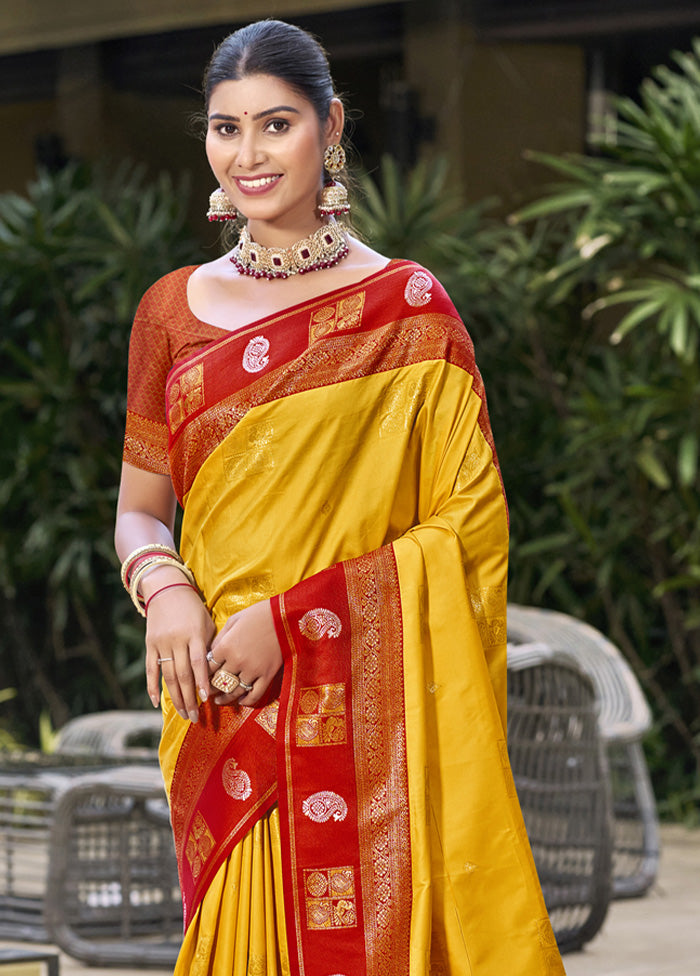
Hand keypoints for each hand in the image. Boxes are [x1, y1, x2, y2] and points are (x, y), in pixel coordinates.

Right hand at [144, 570, 215, 721]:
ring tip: (182, 713)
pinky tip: (157, 703)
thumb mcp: (206, 623)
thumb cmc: (193, 608)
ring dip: (175, 698)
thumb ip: (208, 646)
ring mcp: (161, 643)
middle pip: (182, 675)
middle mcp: (176, 640)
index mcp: (194, 634)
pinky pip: (150, 670)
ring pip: (167, 676)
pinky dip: (152, 687)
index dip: (202, 683)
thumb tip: (214, 673)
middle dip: (189, 698)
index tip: (207, 700)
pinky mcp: (150, 645)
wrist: (166, 589)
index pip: (199, 664)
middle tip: (194, 718)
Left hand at [207, 599, 281, 707]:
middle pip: (218, 681)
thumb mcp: (234, 620)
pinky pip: (254, 695)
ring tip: (219, 700)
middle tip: (208, 691)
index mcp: (226, 646)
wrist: (284, 616)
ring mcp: (253, 670)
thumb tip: (211, 652)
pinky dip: (246, 701)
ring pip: (234, 691)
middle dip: (212, 687)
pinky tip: (241, 700)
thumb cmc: (258, 614)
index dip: (203, 673)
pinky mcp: (267, 675)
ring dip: (225, 698)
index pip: (208, 667)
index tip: (203, 677)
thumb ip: (220, 637)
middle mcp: (237, 661)